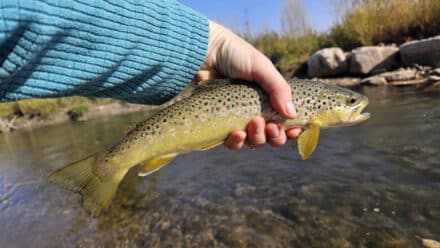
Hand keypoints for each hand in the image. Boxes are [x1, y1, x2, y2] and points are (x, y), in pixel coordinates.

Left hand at [195, 21, 301, 148]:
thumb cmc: (235, 55)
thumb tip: (292, 115)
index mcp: (269, 98)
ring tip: (254, 123)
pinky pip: (232, 143)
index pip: (285, 121)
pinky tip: (238, 133)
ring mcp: (238, 119)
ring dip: (258, 138)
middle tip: (271, 126)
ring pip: (253, 142)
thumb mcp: (262, 67)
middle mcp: (256, 111)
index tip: (293, 131)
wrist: (205, 52)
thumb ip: (278, 89)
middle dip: (275, 136)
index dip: (291, 130)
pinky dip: (237, 142)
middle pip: (271, 136)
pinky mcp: (221, 125)